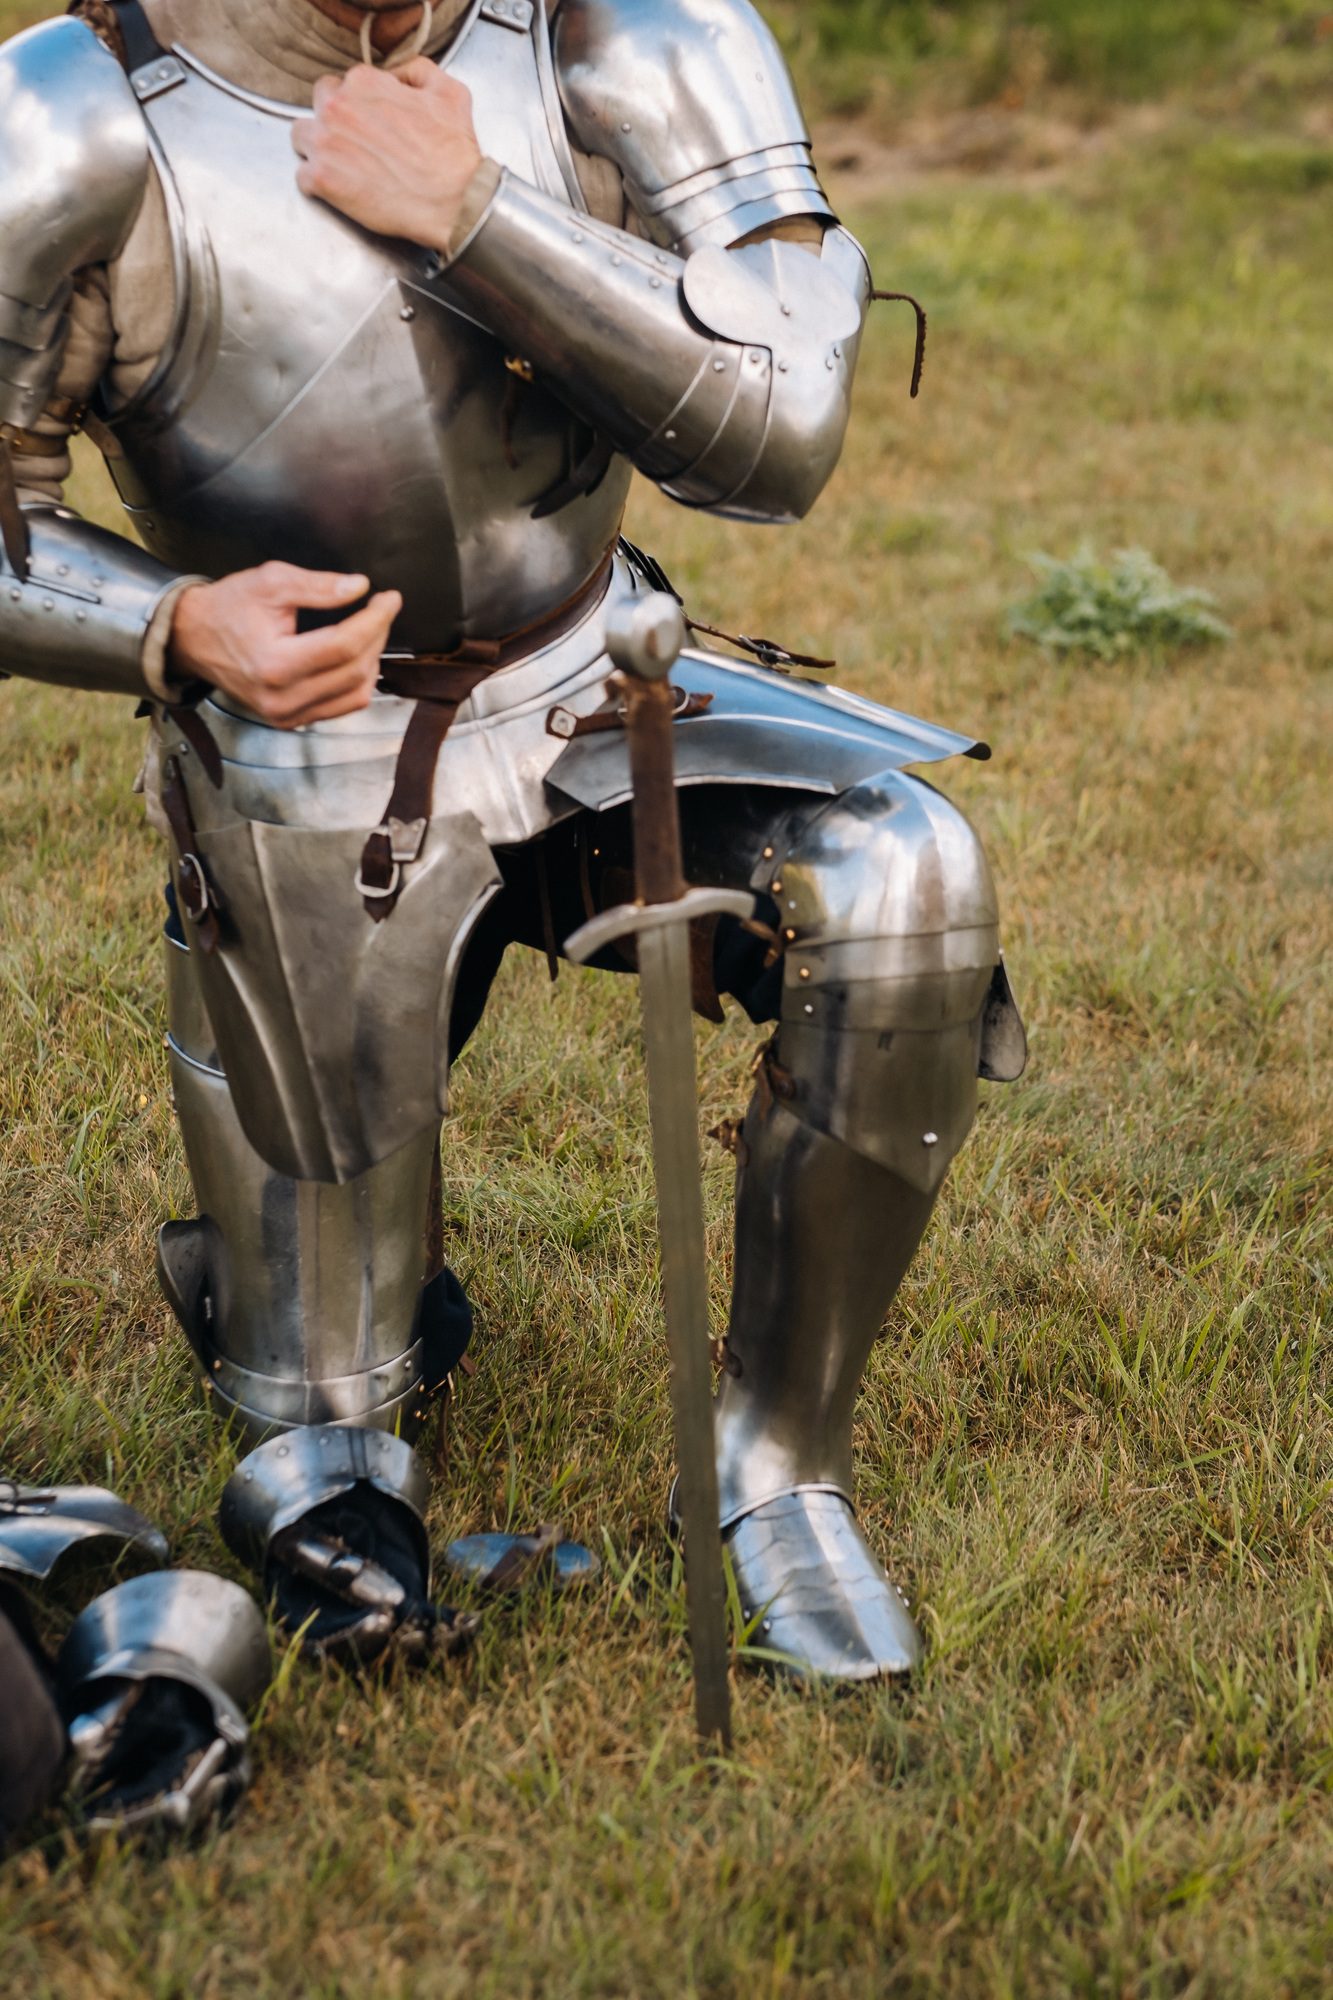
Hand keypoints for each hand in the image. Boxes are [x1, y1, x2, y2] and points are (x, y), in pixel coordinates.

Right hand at [169, 562, 401, 726]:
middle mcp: (282, 699)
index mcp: (275, 664)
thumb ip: (318, 585)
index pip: (345, 645)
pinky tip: (356, 656)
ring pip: (356, 694)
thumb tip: (360, 587)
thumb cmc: (228, 607)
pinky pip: (342, 707)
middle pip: (355, 670)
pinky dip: (358, 681)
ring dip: (372, 660)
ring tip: (369, 630)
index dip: (375, 619)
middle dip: (377, 635)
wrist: (193, 638)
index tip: (389, 598)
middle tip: (380, 609)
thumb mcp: (270, 582)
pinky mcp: (291, 721)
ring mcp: (286, 716)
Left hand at [292, 60, 482, 251]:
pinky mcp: (322, 179)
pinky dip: (317, 183)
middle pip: (319, 104)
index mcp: (363, 82)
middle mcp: (337, 107)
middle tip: (357, 143)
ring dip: (318, 148)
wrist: (453, 202)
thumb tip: (397, 74)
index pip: (345, 83)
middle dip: (334, 120)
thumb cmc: (452, 154)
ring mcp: (326, 143)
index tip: (372, 122)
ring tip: (343, 165)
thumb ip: (417, 70)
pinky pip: (303, 176)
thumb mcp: (449, 92)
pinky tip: (340, 189)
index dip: (359, 103)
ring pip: (302, 136)